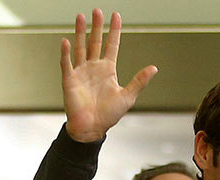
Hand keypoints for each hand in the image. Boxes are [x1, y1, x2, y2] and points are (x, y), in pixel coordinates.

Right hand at [61, 9, 156, 141]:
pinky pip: (67, 63)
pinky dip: (66, 53)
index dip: (114, 31)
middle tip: (97, 11)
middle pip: (95, 42)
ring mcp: (81, 72)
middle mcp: (93, 68)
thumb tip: (154, 68)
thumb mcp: (127, 96)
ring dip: (80, 33)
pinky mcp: (70, 80)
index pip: (111, 45)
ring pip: (80, 48)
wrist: (91, 128)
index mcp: (108, 70)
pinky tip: (66, 41)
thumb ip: (139, 81)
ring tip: (81, 17)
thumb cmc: (108, 115)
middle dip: (96, 26)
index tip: (116, 16)